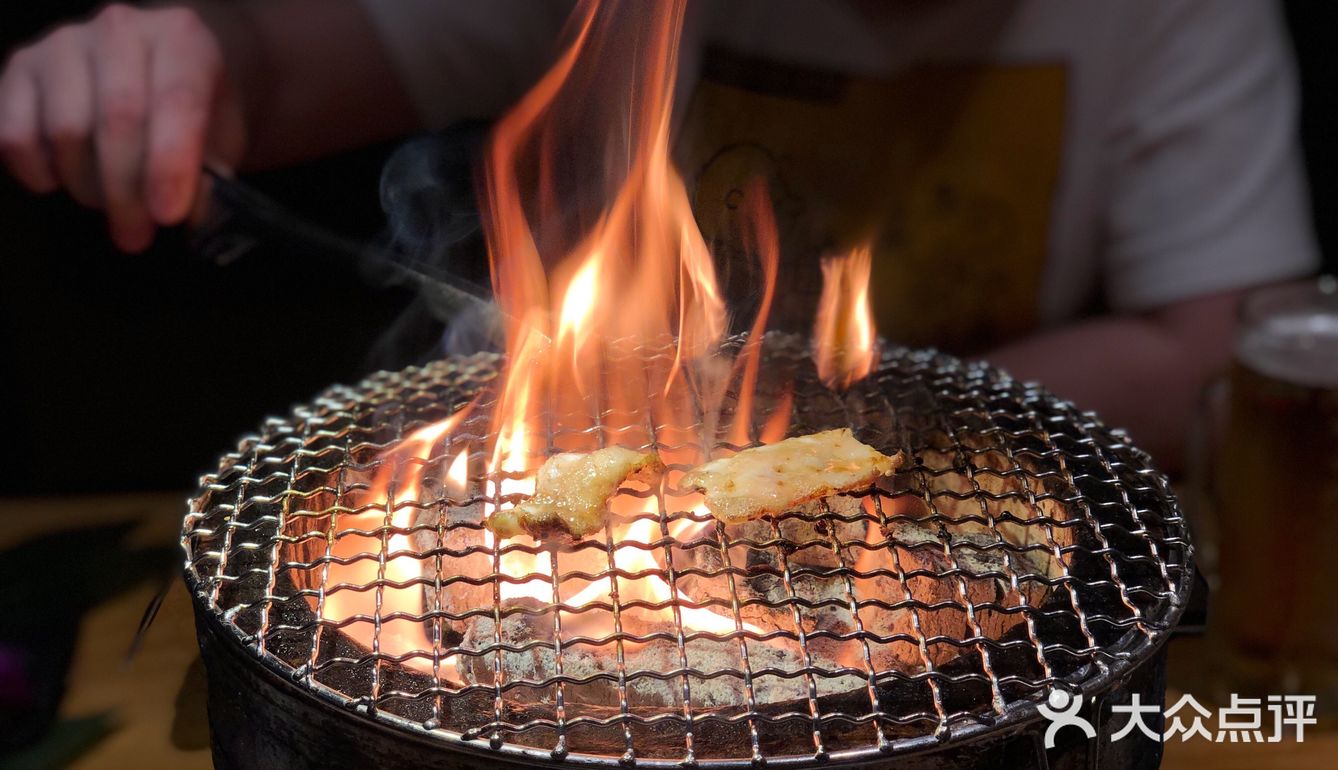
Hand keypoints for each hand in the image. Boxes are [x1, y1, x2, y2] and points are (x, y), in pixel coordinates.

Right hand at [0, 4, 245, 251]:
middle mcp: (120, 30)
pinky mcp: (21, 68)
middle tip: (137, 235)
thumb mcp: (224, 142)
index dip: (170, 163)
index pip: (176, 101)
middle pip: (116, 120)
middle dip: (127, 192)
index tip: (168, 214)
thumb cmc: (200, 113)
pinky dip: (38, 172)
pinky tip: (65, 183)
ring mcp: (64, 44)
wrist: (165, 74)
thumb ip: (210, 175)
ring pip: (65, 131)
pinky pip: (16, 134)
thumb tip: (188, 213)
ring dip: (88, 188)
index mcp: (183, 39)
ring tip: (113, 207)